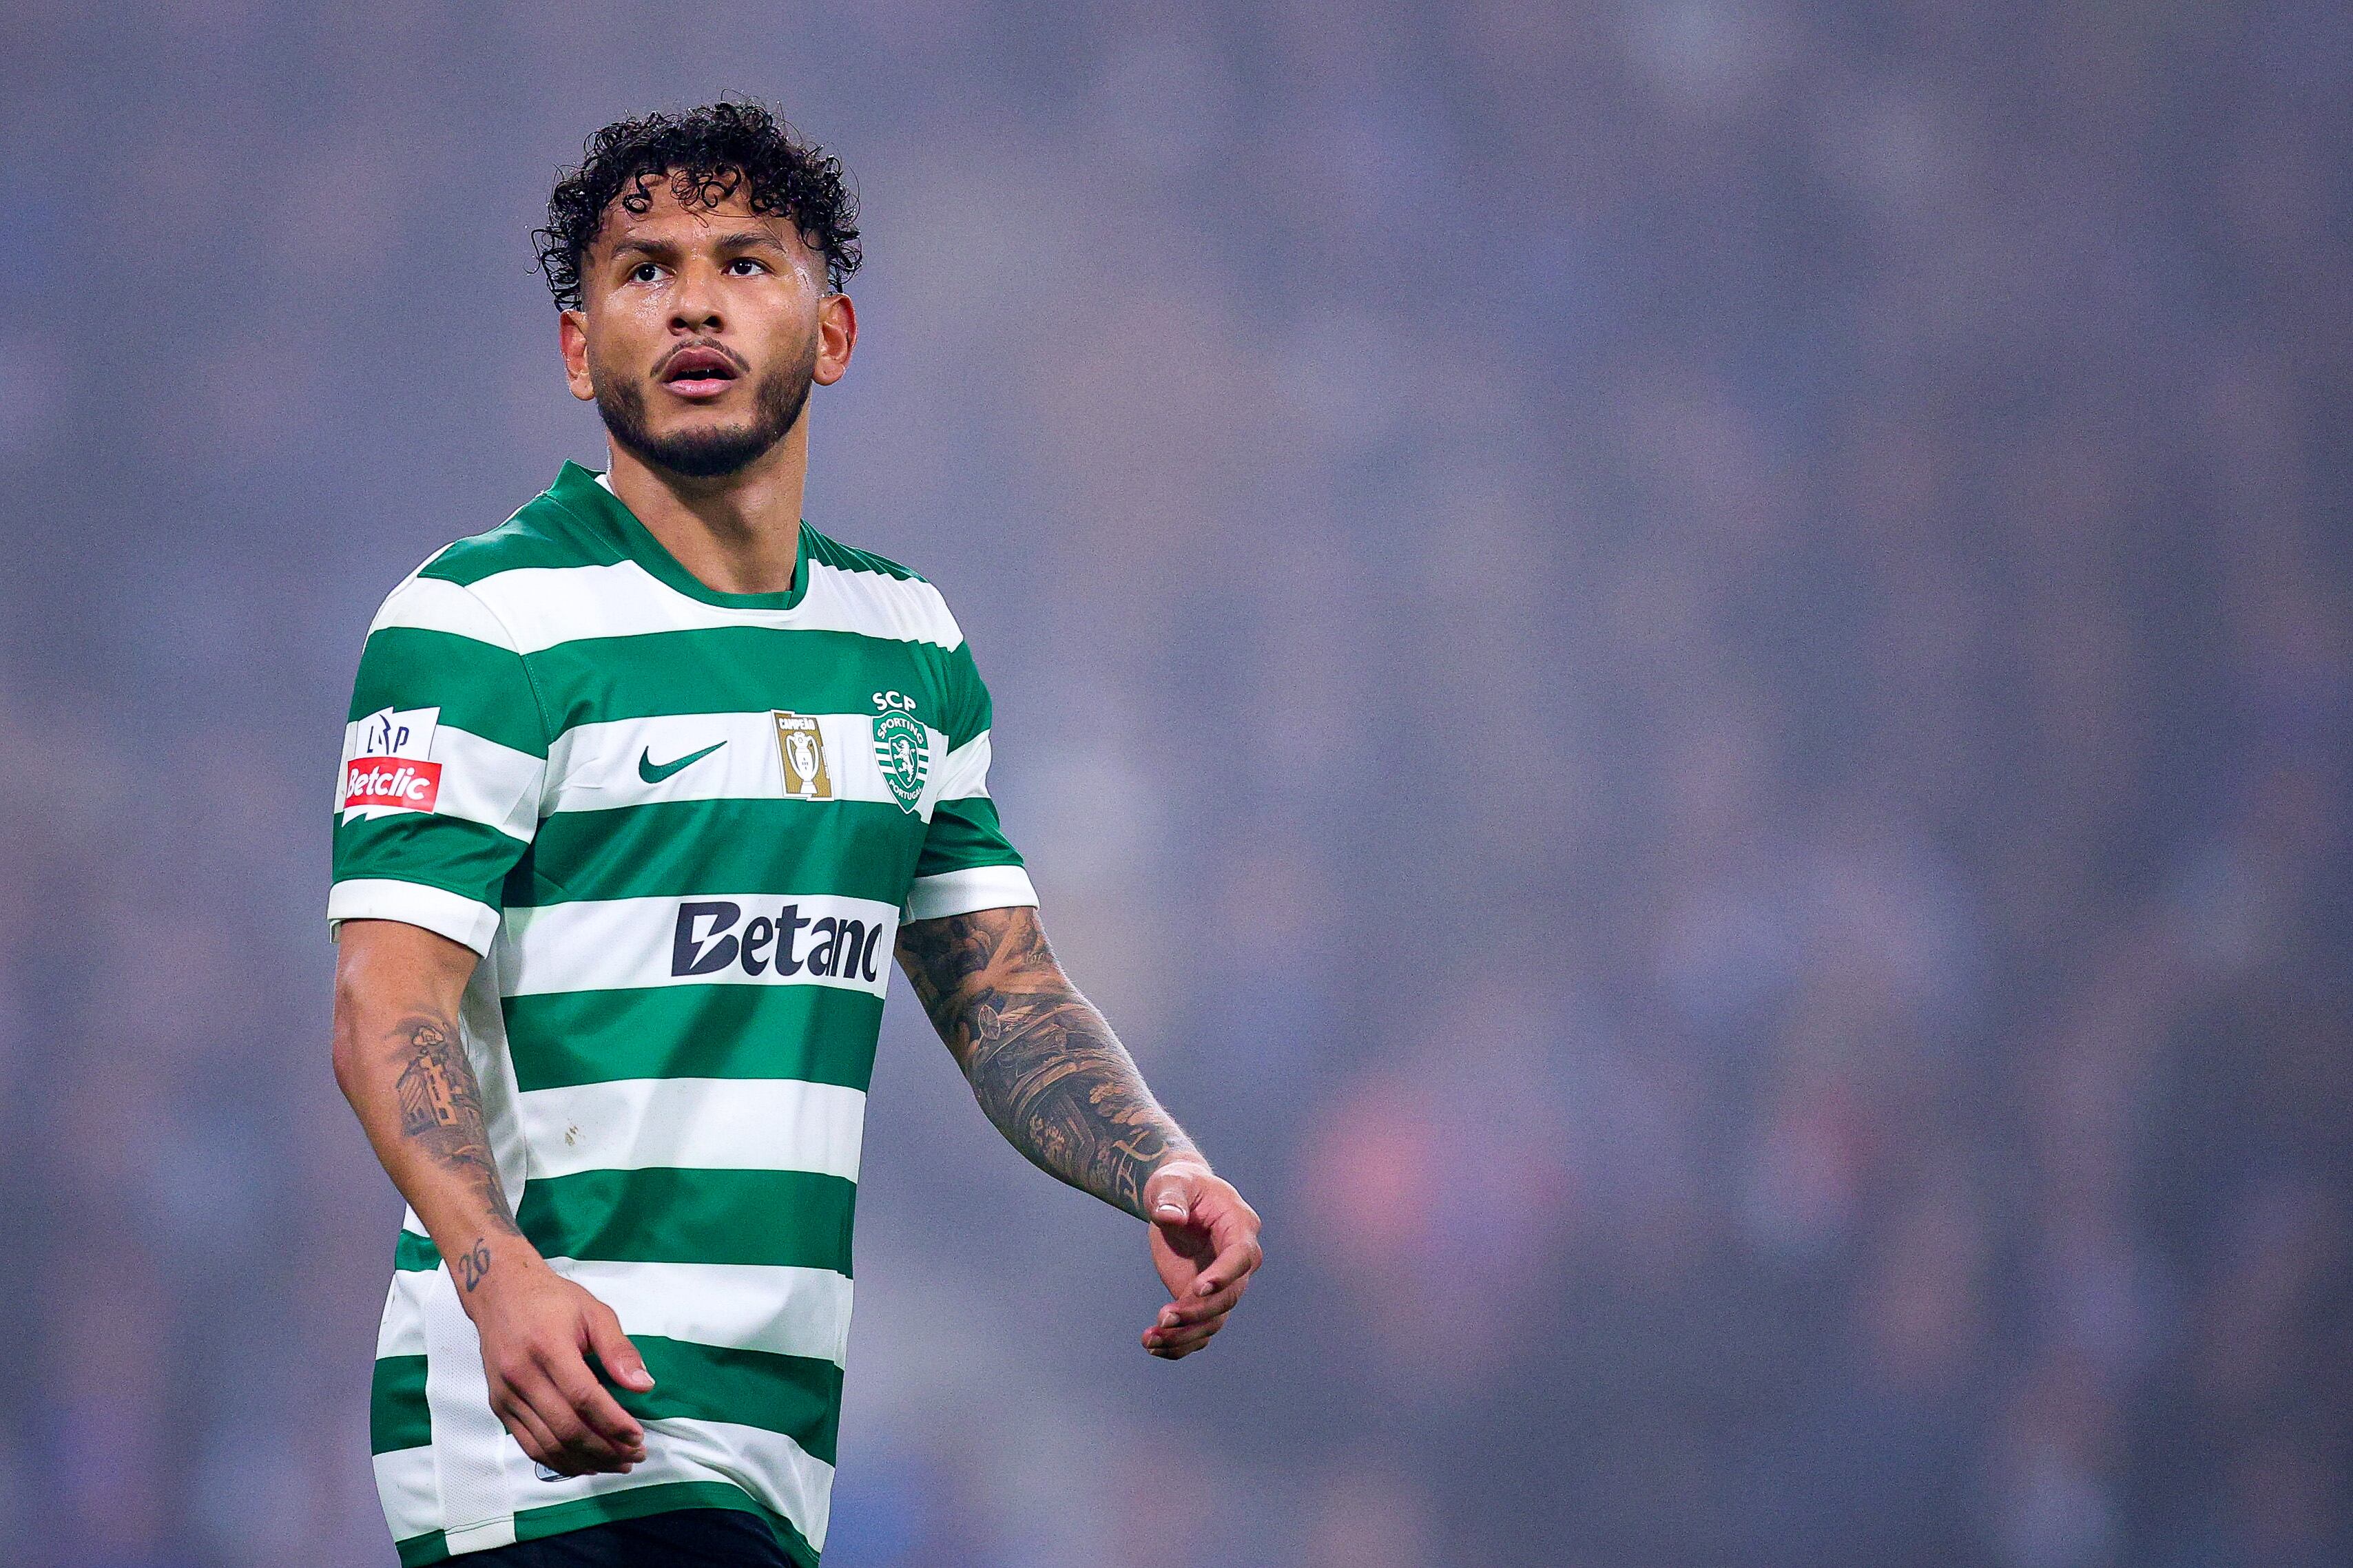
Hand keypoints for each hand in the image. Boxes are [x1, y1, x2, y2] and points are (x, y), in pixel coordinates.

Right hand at [467, 1250, 656, 1474]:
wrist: (500, 1293)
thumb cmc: (553, 1301)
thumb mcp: (594, 1311)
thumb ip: (619, 1349)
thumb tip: (643, 1385)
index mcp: (548, 1347)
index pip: (584, 1397)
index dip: (613, 1423)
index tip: (639, 1436)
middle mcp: (521, 1376)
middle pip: (565, 1428)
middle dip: (605, 1449)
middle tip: (635, 1455)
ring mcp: (506, 1395)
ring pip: (547, 1444)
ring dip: (585, 1461)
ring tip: (617, 1464)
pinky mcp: (499, 1407)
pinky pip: (529, 1445)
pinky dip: (559, 1461)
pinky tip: (585, 1462)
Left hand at [1140, 1162, 1262, 1358]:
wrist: (1175, 1199)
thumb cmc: (1178, 1184)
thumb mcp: (1171, 1181)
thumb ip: (1170, 1197)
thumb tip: (1169, 1217)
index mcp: (1240, 1225)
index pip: (1241, 1256)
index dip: (1224, 1274)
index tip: (1198, 1288)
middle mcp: (1239, 1260)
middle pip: (1230, 1296)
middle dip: (1198, 1311)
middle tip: (1162, 1316)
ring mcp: (1223, 1282)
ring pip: (1215, 1320)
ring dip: (1185, 1335)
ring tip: (1150, 1339)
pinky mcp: (1203, 1298)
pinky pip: (1199, 1329)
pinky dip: (1179, 1343)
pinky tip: (1152, 1345)